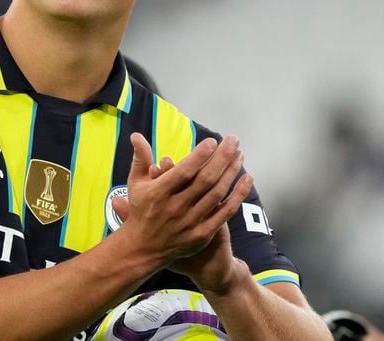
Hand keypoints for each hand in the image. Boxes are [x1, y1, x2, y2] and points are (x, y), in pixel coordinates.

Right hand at [112, 133, 252, 284]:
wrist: (143, 249)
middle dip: (222, 157)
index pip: (184, 171)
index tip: (212, 141)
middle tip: (233, 140)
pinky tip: (247, 178)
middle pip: (205, 179)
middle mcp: (176, 207)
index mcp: (159, 193)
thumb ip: (140, 158)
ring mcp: (191, 222)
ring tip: (240, 154)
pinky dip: (238, 195)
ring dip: (232, 171)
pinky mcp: (202, 234)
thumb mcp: (136, 184)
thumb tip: (136, 135)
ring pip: (217, 193)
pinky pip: (225, 212)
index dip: (199, 156)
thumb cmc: (141, 210)